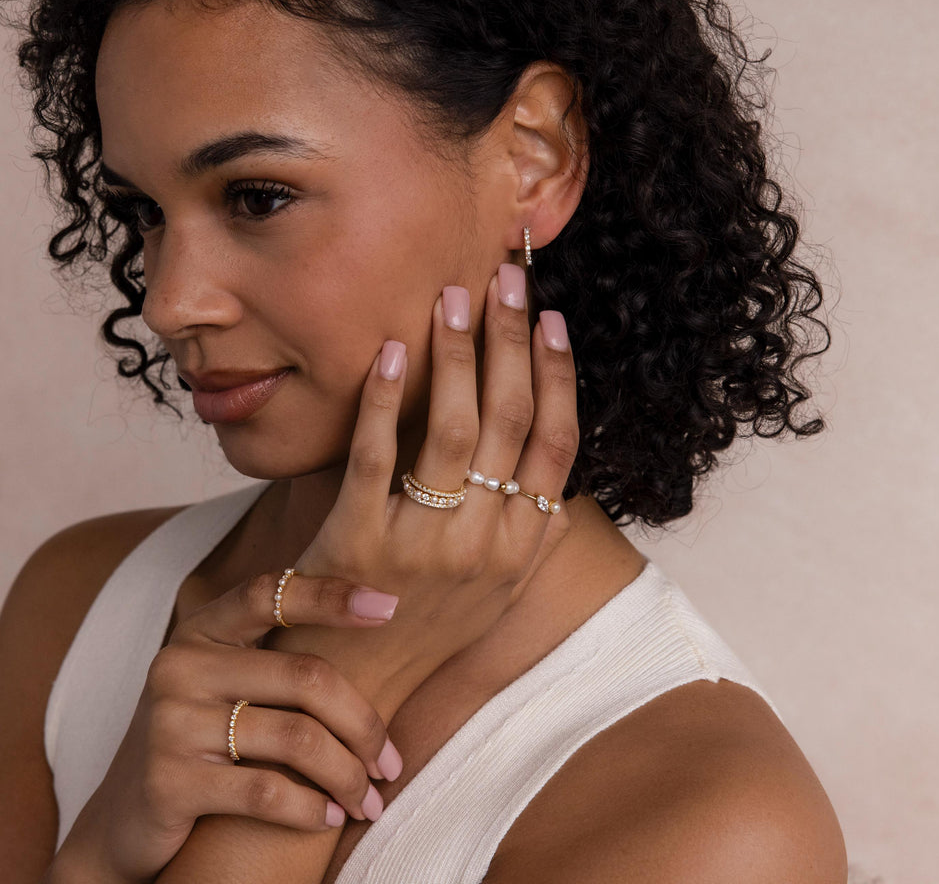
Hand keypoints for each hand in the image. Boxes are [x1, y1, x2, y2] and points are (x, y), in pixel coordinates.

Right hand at [56, 574, 401, 883]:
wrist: (123, 817)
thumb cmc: (204, 737)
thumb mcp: (229, 681)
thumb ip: (280, 656)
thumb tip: (382, 627)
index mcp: (203, 630)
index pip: (272, 593)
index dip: (331, 595)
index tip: (388, 606)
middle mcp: (182, 666)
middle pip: (307, 678)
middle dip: (364, 724)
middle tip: (391, 763)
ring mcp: (171, 723)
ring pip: (297, 740)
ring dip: (348, 775)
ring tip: (370, 798)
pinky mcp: (168, 783)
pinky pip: (267, 791)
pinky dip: (312, 809)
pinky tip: (331, 816)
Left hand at [286, 263, 578, 714]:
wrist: (359, 681)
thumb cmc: (432, 620)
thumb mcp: (500, 583)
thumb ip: (530, 522)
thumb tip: (556, 448)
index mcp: (523, 546)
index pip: (557, 444)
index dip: (558, 376)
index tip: (551, 319)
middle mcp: (485, 543)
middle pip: (511, 422)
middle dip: (511, 341)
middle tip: (505, 279)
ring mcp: (424, 544)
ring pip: (454, 429)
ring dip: (458, 355)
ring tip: (453, 297)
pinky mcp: (358, 542)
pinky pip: (377, 458)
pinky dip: (386, 399)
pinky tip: (393, 350)